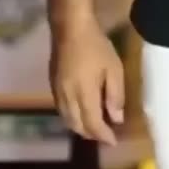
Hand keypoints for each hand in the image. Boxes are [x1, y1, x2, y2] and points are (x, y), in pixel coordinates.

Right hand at [50, 18, 123, 144]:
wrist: (70, 28)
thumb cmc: (96, 46)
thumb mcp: (114, 67)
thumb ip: (115, 95)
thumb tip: (117, 118)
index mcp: (84, 94)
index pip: (93, 124)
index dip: (103, 135)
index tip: (114, 140)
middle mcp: (67, 98)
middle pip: (78, 126)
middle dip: (92, 134)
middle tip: (105, 134)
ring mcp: (57, 92)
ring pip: (67, 120)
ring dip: (80, 127)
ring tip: (94, 126)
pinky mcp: (52, 85)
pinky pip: (61, 110)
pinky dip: (71, 117)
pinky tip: (80, 112)